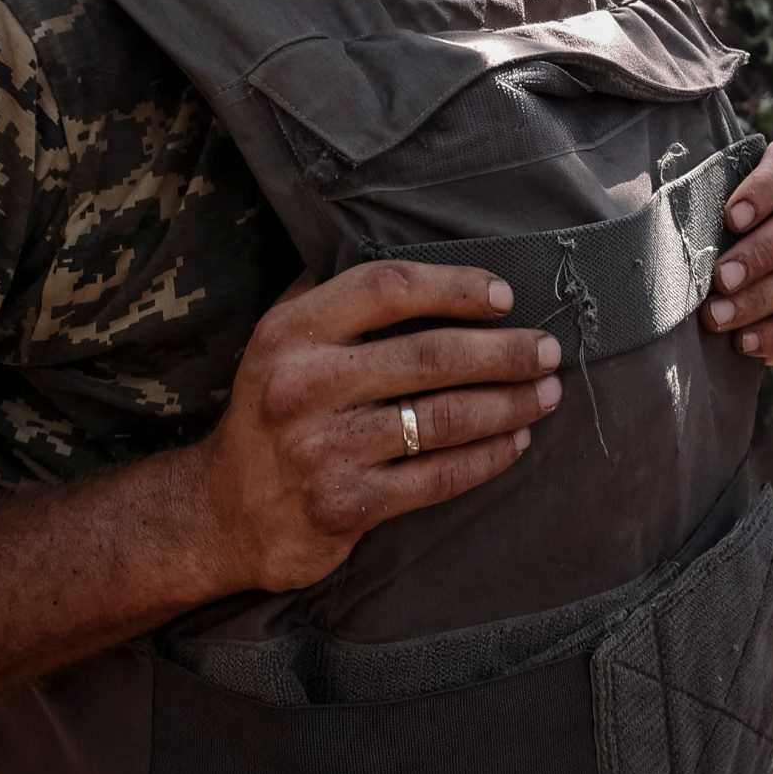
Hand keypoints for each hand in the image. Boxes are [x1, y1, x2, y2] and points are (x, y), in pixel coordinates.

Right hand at [191, 261, 561, 595]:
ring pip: (443, 419)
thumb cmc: (275, 409)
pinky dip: (487, 457)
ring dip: (509, 404)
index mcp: (292, 332)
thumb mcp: (284, 340)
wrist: (224, 513)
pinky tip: (515, 442)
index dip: (456, 287)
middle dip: (505, 352)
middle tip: (548, 350)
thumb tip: (426, 260)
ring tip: (547, 394)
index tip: (504, 297)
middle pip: (431, 356)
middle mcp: (304, 386)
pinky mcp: (346, 505)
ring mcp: (324, 449)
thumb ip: (338, 299)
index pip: (388, 288)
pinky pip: (437, 477)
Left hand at [700, 139, 772, 364]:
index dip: (763, 190)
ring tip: (718, 318)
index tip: (731, 218)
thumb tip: (666, 230)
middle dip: (759, 255)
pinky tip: (745, 342)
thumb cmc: (725, 225)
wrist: (762, 261)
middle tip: (720, 280)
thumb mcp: (719, 203)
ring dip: (762, 300)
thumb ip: (705, 206)